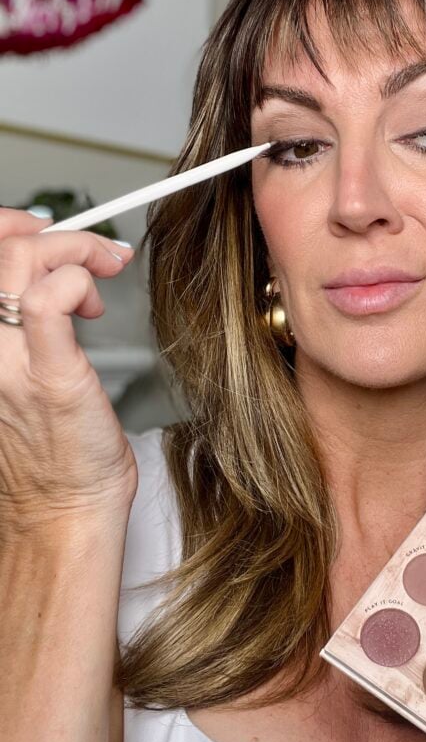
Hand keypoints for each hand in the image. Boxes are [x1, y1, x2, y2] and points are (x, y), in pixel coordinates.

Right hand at [0, 207, 138, 541]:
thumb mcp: (15, 377)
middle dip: (49, 232)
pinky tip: (94, 303)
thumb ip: (20, 326)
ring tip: (100, 276)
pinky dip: (78, 281)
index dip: (10, 229)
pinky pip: (48, 300)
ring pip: (17, 262)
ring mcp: (3, 361)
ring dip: (73, 251)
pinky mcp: (46, 374)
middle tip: (89, 250)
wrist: (62, 513)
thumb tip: (46, 276)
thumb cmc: (50, 452)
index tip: (48, 233)